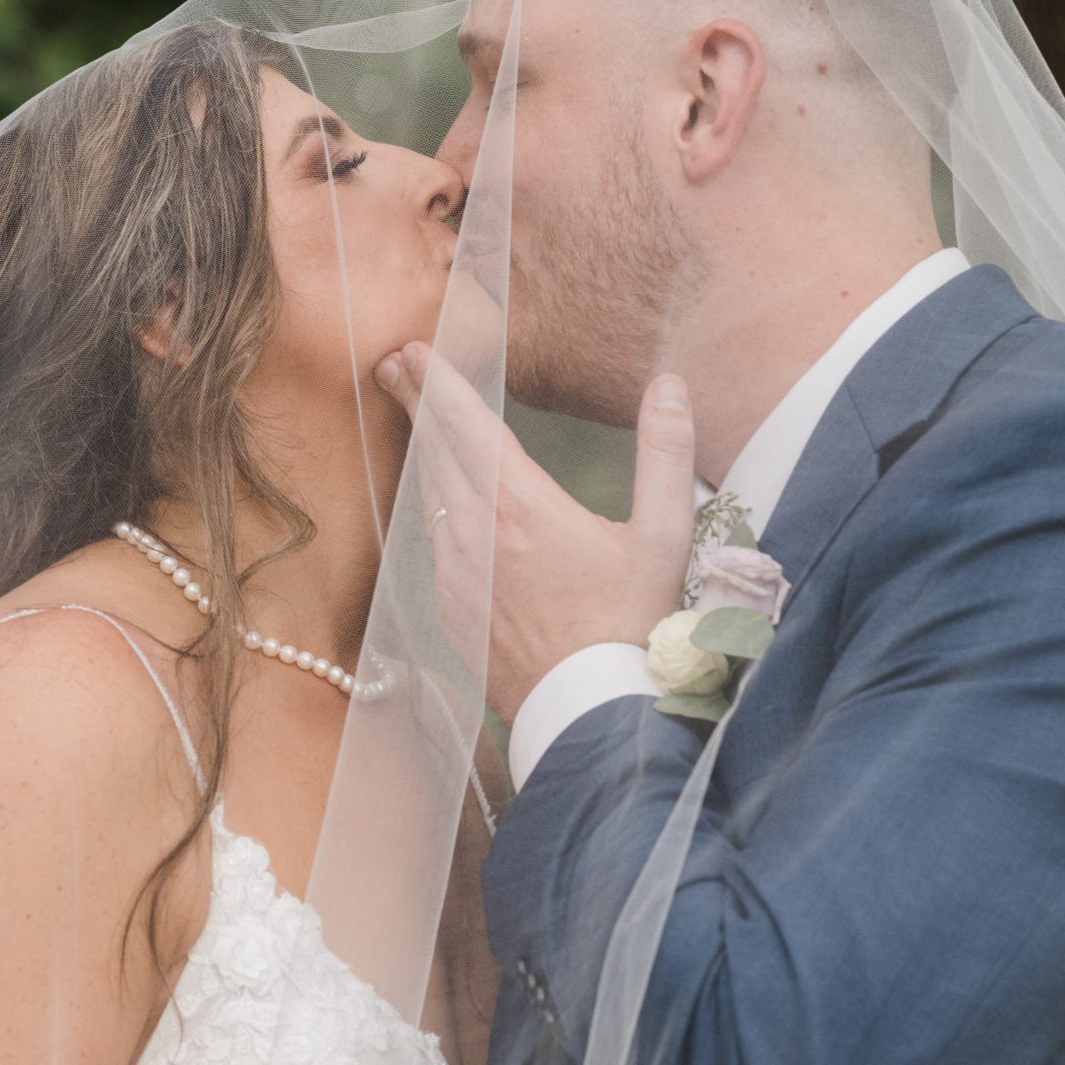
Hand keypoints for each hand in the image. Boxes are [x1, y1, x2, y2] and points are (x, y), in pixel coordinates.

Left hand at [374, 342, 696, 722]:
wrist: (590, 715)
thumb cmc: (632, 627)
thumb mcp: (664, 537)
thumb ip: (666, 454)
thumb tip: (670, 387)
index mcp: (519, 506)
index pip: (463, 424)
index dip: (435, 380)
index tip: (411, 348)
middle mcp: (472, 535)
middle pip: (433, 452)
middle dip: (414, 402)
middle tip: (394, 365)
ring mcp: (453, 576)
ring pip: (429, 497)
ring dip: (425, 454)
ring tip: (422, 426)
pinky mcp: (450, 609)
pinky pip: (433, 543)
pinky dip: (435, 509)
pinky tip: (445, 506)